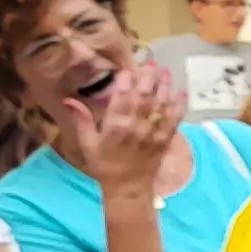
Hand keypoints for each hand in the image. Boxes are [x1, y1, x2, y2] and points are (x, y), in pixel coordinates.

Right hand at [55, 61, 184, 192]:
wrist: (127, 188)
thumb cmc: (104, 165)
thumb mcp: (87, 143)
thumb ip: (81, 120)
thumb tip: (69, 99)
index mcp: (114, 125)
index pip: (121, 97)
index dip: (126, 81)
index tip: (128, 69)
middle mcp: (135, 126)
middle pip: (143, 96)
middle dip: (148, 78)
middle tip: (151, 63)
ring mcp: (152, 133)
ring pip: (160, 105)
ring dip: (164, 86)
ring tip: (166, 71)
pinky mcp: (165, 140)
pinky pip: (174, 120)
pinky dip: (178, 106)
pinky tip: (181, 93)